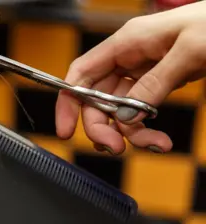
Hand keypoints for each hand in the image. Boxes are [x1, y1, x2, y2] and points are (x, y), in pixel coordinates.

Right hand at [55, 1, 205, 154]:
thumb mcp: (189, 51)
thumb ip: (154, 83)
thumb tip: (126, 115)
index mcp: (126, 42)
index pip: (81, 74)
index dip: (68, 102)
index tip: (66, 130)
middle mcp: (127, 58)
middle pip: (97, 99)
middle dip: (102, 126)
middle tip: (115, 148)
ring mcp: (140, 71)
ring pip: (118, 110)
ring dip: (130, 134)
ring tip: (155, 145)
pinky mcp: (155, 82)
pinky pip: (138, 111)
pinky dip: (145, 129)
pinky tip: (159, 139)